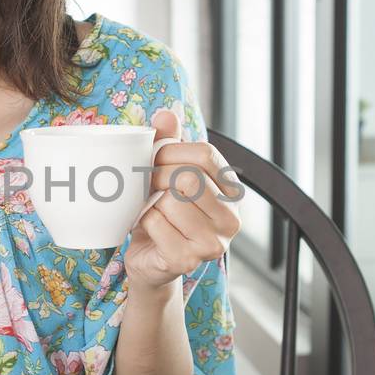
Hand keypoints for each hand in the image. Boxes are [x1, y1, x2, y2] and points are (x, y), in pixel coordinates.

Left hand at [122, 108, 242, 293]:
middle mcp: (231, 218)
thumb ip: (170, 142)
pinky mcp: (189, 260)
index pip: (205, 154)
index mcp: (231, 192)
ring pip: (172, 201)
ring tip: (148, 207)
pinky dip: (143, 221)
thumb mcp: (167, 174)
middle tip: (145, 185)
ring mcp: (213, 243)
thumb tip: (167, 113)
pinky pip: (156, 223)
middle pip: (188, 177)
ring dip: (149, 201)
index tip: (154, 158)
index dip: (172, 151)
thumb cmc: (162, 213)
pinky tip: (147, 228)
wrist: (151, 261)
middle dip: (156, 176)